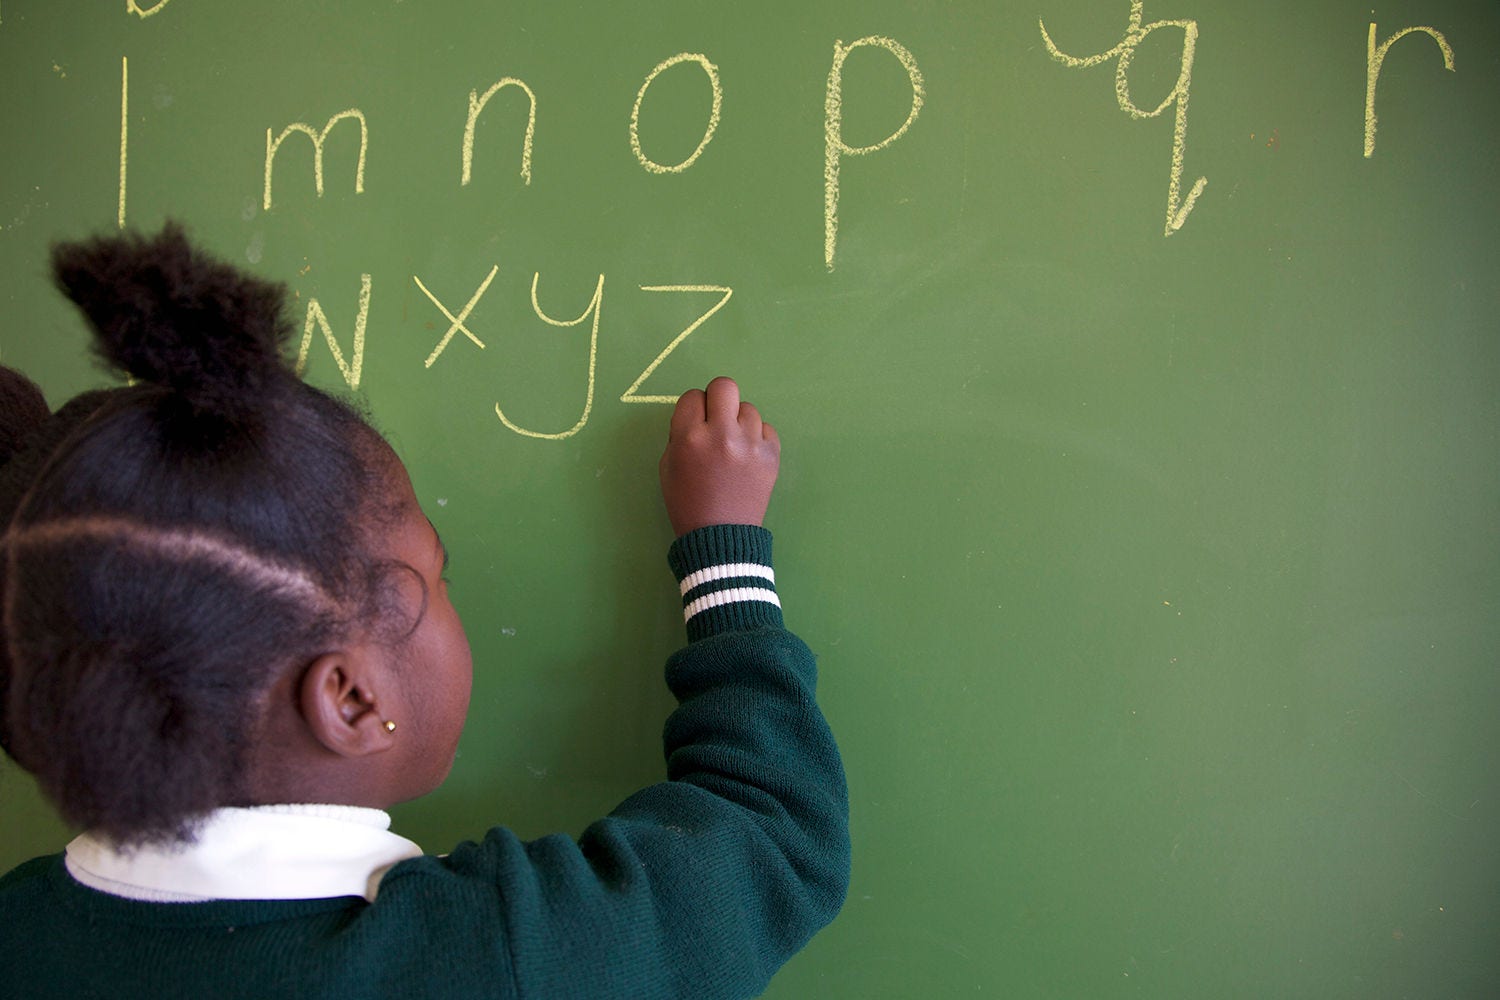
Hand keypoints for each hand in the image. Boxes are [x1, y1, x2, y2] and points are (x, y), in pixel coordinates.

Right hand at [659, 377, 779, 536]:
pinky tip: (748, 457)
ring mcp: (750, 444)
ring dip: (738, 422)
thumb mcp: (668, 466)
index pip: (693, 396)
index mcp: (689, 438)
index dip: (694, 408)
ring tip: (734, 446)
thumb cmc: (687, 502)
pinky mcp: (772, 455)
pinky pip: (766, 427)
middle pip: (725, 386)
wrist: (720, 537)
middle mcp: (721, 435)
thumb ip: (680, 433)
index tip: (696, 423)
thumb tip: (698, 413)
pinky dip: (756, 438)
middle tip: (717, 420)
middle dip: (718, 399)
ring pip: (748, 408)